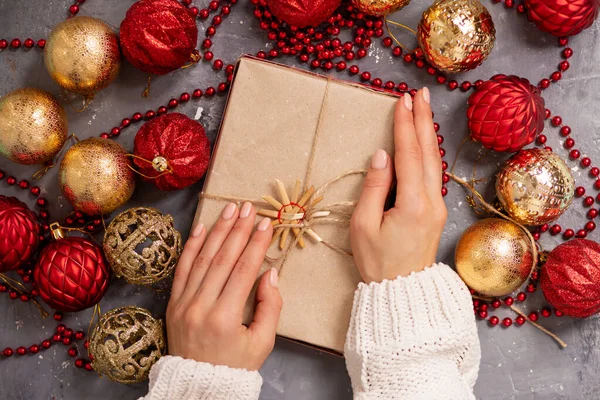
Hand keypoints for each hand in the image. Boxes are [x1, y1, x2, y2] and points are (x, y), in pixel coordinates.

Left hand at [166, 202, 281, 369]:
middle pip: (222, 259)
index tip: (266, 223)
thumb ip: (270, 308)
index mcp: (225, 318)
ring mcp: (183, 303)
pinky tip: (202, 228)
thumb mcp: (262, 343)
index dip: (256, 244)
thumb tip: (270, 274)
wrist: (197, 385)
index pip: (243, 271)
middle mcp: (201, 306)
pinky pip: (182, 269)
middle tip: (249, 207)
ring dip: (217, 231)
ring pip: (202, 259)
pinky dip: (192, 247)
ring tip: (230, 209)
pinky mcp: (173, 303)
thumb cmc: (235, 366)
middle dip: (238, 229)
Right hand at [350, 88, 446, 282]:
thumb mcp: (364, 227)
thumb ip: (374, 188)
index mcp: (413, 205)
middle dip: (423, 120)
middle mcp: (432, 202)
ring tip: (423, 109)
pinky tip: (423, 141)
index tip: (403, 100)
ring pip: (434, 162)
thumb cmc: (378, 262)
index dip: (405, 126)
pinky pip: (433, 174)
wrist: (404, 291)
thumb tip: (382, 156)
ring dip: (427, 133)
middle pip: (429, 153)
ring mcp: (438, 207)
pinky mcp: (436, 211)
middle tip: (420, 93)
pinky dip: (428, 152)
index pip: (409, 155)